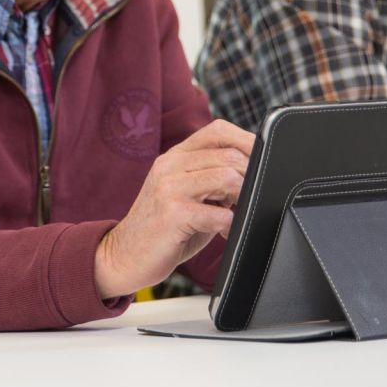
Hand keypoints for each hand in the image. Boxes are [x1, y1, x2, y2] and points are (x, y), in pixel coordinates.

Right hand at [95, 120, 255, 299]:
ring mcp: (168, 188)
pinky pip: (219, 213)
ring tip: (235, 216)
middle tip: (246, 200)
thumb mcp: (186, 194)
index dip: (247, 142)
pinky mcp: (171, 214)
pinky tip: (225, 234)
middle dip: (250, 179)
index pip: (218, 130)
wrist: (123, 255)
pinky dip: (231, 226)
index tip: (262, 163)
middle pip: (230, 155)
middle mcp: (170, 165)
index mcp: (175, 156)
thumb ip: (212, 178)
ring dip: (242, 200)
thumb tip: (254, 172)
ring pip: (227, 177)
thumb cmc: (163, 228)